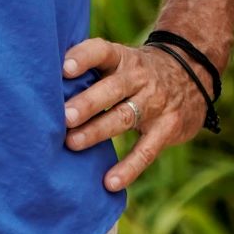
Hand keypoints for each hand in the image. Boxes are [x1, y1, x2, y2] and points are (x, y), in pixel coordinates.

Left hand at [61, 37, 208, 191]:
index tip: (64, 68)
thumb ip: (91, 70)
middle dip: (88, 102)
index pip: (103, 52)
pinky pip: (147, 150)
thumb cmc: (137, 72)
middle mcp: (140, 78)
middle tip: (64, 116)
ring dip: (98, 130)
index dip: (84, 57)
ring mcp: (156, 103)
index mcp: (123, 58)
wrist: (194, 74)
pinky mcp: (168, 128)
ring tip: (72, 143)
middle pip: (113, 88)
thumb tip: (40, 84)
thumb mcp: (122, 61)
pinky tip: (110, 182)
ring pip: (125, 116)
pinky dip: (129, 168)